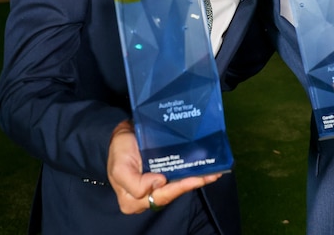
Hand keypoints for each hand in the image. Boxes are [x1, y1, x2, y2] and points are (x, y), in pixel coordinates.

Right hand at [107, 120, 222, 213]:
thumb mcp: (119, 168)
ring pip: (178, 186)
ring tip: (214, 173)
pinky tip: (207, 169)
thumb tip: (159, 183)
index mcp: (133, 199)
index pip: (159, 197)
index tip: (190, 178)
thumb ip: (134, 182)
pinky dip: (193, 174)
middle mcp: (147, 196)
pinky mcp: (164, 174)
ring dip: (197, 179)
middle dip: (192, 184)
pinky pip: (179, 177)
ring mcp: (157, 185)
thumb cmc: (119, 151)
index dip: (175, 189)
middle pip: (172, 193)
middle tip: (211, 175)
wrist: (122, 134)